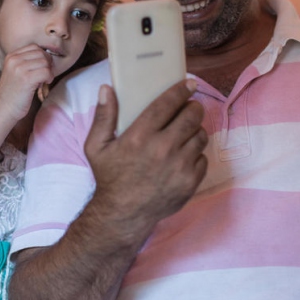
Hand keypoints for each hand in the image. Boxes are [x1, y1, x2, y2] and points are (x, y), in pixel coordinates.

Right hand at [0, 44, 53, 119]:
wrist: (2, 110)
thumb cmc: (12, 94)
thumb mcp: (15, 72)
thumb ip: (26, 62)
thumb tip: (47, 57)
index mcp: (11, 56)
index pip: (34, 47)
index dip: (42, 56)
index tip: (42, 68)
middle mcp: (14, 60)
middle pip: (41, 53)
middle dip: (47, 63)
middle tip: (44, 75)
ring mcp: (19, 68)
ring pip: (45, 62)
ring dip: (48, 72)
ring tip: (42, 81)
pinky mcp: (26, 79)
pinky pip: (46, 72)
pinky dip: (49, 78)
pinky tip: (43, 84)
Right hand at [83, 80, 207, 229]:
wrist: (123, 214)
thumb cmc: (110, 178)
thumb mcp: (96, 147)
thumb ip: (103, 117)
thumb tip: (106, 89)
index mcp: (140, 136)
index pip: (167, 104)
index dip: (181, 90)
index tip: (189, 84)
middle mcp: (162, 149)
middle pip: (192, 116)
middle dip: (193, 108)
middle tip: (190, 108)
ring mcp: (179, 166)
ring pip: (201, 136)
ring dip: (196, 131)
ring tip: (186, 133)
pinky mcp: (190, 181)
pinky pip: (203, 158)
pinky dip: (196, 155)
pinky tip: (184, 156)